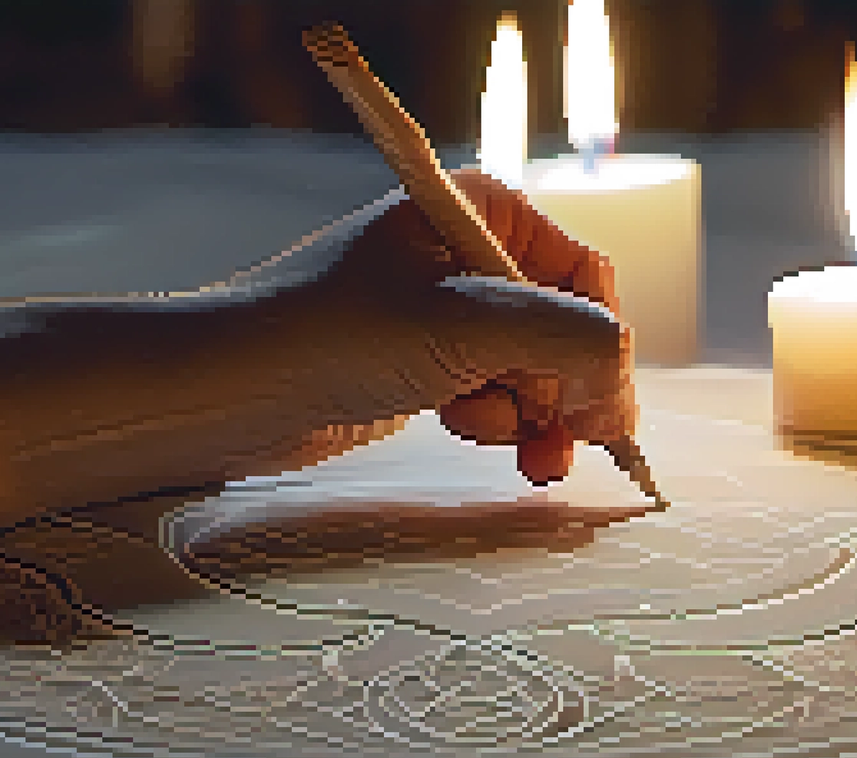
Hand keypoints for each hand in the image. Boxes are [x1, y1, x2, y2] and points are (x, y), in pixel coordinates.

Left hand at [320, 168, 635, 486]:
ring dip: (534, 415)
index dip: (601, 341)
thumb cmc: (333, 334)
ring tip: (519, 448)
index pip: (586, 274)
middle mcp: (469, 253)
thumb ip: (568, 341)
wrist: (232, 390)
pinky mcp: (424, 362)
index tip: (599, 406)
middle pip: (566, 327)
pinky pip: (495, 394)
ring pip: (535, 370)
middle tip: (564, 440)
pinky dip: (496, 422)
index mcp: (481, 209)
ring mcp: (446, 311)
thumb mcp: (467, 326)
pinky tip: (468, 429)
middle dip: (568, 388)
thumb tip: (625, 384)